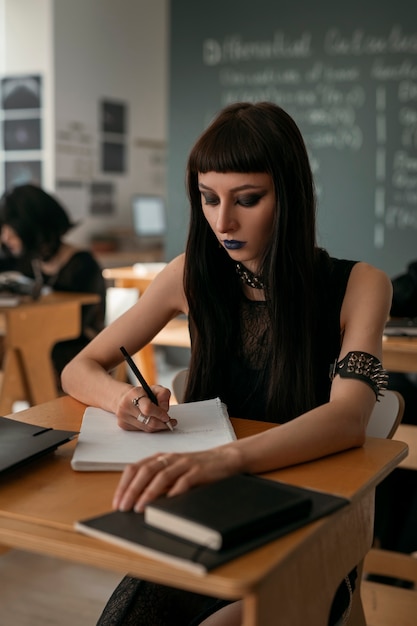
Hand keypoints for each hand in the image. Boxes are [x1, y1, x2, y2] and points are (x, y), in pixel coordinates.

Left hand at [112, 445, 240, 511]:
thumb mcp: (174, 474)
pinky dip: (174, 492)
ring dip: (148, 493)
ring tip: (140, 508)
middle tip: (123, 507)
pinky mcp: (199, 470)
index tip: (116, 502)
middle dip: (132, 490)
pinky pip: (184, 481)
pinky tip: (167, 503)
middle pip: (145, 471)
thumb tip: (137, 502)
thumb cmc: (197, 469)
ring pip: (161, 476)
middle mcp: (170, 458)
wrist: (225, 459)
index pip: (135, 468)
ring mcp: (184, 463)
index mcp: (160, 458)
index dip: (124, 484)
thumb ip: (158, 483)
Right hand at [115, 385, 175, 431]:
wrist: (123, 398)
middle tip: (170, 421)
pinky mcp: (124, 426)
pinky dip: (150, 428)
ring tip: (163, 421)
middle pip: (149, 421)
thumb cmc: (142, 393)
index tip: (167, 416)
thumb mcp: (155, 389)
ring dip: (158, 427)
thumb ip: (163, 394)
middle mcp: (126, 406)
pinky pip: (142, 431)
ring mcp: (123, 417)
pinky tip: (152, 422)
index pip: (148, 408)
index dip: (160, 414)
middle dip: (162, 423)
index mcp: (134, 394)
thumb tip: (165, 409)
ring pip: (147, 428)